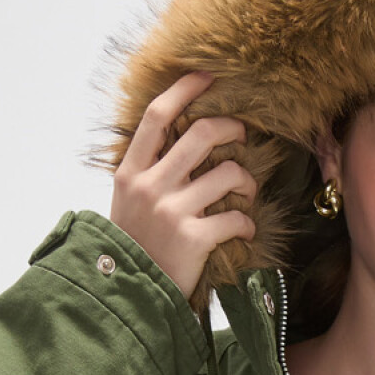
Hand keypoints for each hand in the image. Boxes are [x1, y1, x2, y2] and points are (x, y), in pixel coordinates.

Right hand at [111, 68, 258, 300]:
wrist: (129, 297)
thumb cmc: (135, 247)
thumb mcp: (127, 203)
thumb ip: (148, 171)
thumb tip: (177, 136)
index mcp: (130, 172)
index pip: (157, 116)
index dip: (184, 90)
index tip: (207, 77)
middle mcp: (150, 187)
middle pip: (201, 134)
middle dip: (231, 129)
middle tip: (242, 136)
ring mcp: (172, 212)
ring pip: (228, 174)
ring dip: (247, 180)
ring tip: (246, 193)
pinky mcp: (194, 239)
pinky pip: (237, 218)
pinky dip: (247, 223)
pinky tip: (243, 231)